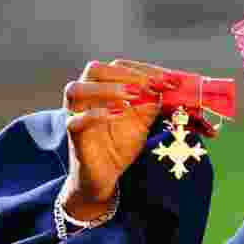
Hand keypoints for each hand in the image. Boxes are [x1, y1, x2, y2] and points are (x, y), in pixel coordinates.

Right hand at [61, 59, 177, 221]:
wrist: (106, 176)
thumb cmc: (121, 143)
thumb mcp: (142, 120)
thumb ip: (152, 103)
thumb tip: (169, 87)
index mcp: (102, 87)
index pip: (119, 66)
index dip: (145, 70)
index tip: (170, 80)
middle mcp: (85, 96)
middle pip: (95, 70)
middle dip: (127, 75)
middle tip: (152, 86)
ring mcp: (75, 114)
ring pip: (76, 90)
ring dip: (108, 89)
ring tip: (134, 96)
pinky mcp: (73, 136)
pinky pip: (74, 121)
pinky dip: (94, 115)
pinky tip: (117, 114)